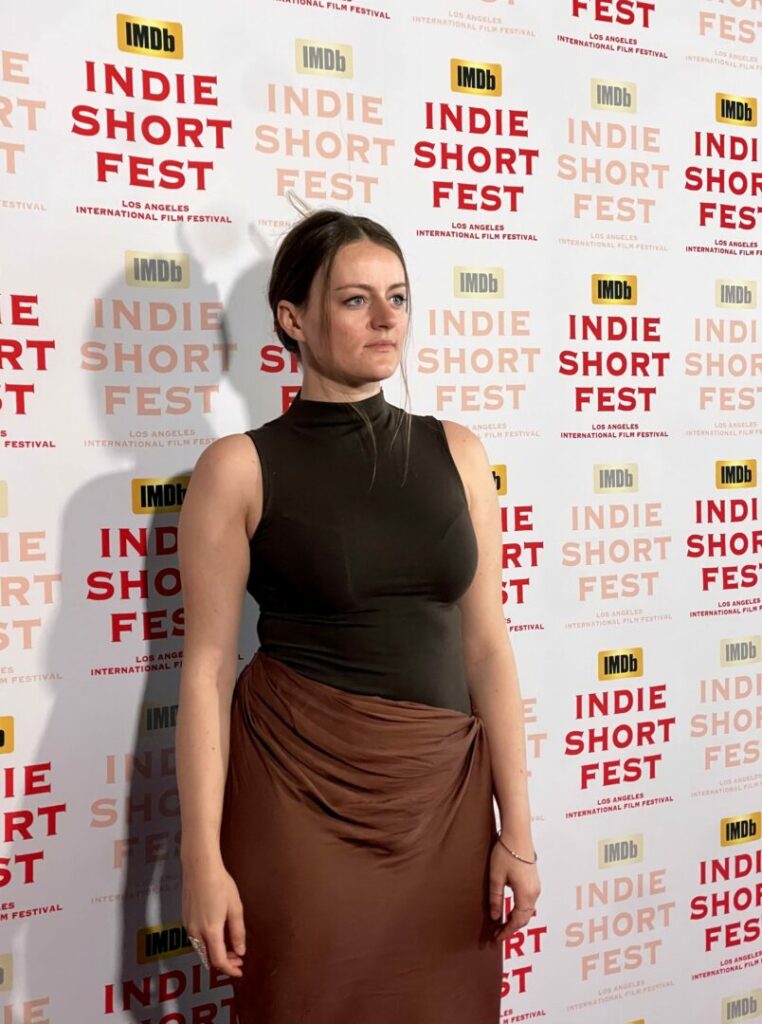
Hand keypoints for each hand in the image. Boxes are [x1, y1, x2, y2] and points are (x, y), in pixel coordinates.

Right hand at [182, 860, 246, 976]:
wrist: (200, 868)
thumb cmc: (221, 885)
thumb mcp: (235, 908)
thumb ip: (237, 932)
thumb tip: (240, 951)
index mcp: (211, 931)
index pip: (219, 960)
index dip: (229, 969)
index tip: (239, 970)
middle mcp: (196, 932)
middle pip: (208, 957)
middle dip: (224, 961)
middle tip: (238, 958)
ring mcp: (188, 925)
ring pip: (201, 949)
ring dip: (214, 952)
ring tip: (229, 946)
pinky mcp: (184, 918)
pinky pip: (195, 939)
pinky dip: (207, 943)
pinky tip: (216, 935)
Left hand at [488, 838, 540, 942]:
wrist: (518, 833)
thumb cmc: (506, 853)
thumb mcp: (496, 877)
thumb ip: (495, 898)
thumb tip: (495, 916)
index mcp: (525, 894)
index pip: (517, 921)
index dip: (507, 931)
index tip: (497, 938)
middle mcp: (534, 892)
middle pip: (524, 918)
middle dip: (512, 927)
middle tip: (498, 933)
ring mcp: (536, 886)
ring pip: (527, 910)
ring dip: (516, 918)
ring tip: (502, 922)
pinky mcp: (534, 880)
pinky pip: (528, 901)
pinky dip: (520, 909)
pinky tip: (510, 908)